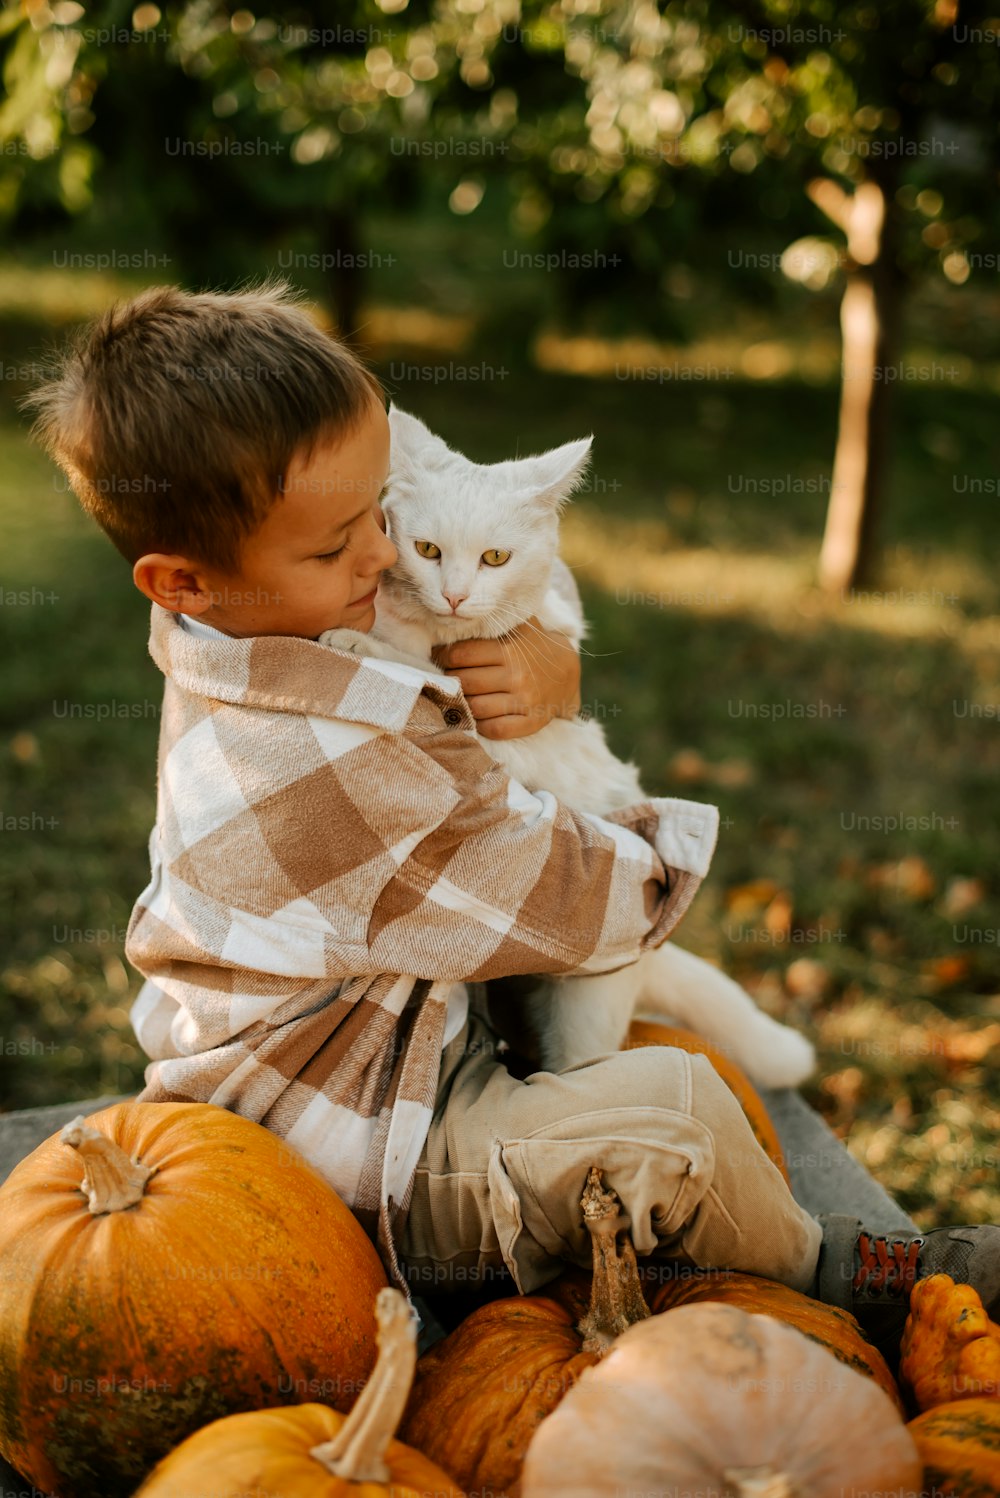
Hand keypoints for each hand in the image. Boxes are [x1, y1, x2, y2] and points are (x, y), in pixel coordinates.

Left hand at [432, 617, 581, 739]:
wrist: (568, 672)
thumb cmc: (532, 647)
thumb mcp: (518, 627)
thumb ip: (493, 621)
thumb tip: (457, 615)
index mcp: (509, 650)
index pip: (462, 654)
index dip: (444, 656)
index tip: (440, 658)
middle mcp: (517, 676)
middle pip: (465, 682)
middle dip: (450, 680)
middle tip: (446, 678)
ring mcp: (525, 701)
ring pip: (476, 708)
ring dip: (462, 703)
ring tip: (459, 696)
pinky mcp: (531, 722)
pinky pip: (496, 729)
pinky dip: (480, 725)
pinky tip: (477, 715)